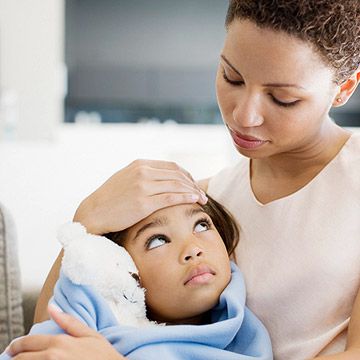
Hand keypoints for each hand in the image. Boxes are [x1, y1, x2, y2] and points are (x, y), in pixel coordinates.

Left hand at [8, 304, 124, 359]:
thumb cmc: (104, 356)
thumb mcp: (90, 334)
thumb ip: (69, 322)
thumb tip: (52, 308)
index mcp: (60, 343)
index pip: (28, 343)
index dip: (16, 345)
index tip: (11, 349)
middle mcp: (52, 358)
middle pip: (21, 359)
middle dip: (15, 358)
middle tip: (13, 358)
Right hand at [73, 159, 207, 233]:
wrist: (93, 213)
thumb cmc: (110, 199)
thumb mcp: (126, 178)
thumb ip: (144, 175)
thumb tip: (162, 178)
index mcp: (140, 164)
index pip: (171, 166)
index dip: (186, 175)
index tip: (193, 185)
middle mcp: (142, 172)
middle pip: (177, 174)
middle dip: (193, 184)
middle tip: (202, 194)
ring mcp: (142, 186)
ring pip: (176, 185)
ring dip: (193, 191)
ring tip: (202, 199)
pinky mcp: (143, 202)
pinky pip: (171, 197)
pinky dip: (186, 197)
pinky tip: (195, 200)